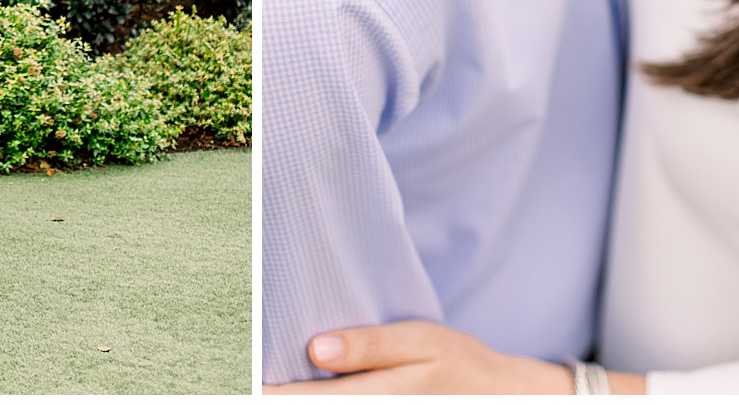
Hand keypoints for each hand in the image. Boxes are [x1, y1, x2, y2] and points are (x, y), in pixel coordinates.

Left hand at [264, 321, 579, 394]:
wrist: (499, 399)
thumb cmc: (459, 362)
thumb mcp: (420, 340)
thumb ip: (369, 345)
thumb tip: (316, 348)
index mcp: (379, 395)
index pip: (309, 400)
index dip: (269, 393)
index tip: (239, 379)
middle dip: (277, 395)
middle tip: (239, 379)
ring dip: (296, 399)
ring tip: (262, 385)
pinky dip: (319, 400)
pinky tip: (301, 391)